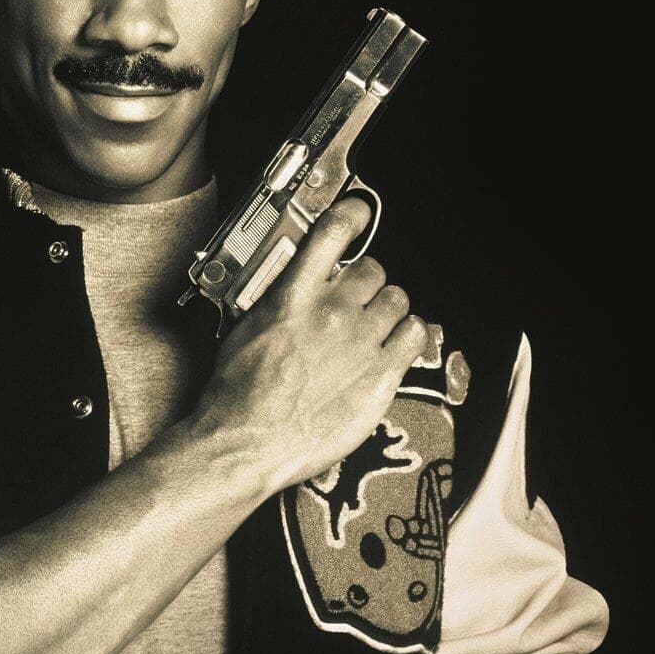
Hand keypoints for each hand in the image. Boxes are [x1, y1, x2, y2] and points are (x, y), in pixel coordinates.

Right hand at [191, 198, 432, 495]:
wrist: (246, 441)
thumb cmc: (238, 395)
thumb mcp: (248, 329)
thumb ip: (280, 302)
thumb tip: (296, 290)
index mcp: (294, 296)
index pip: (332, 233)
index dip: (352, 214)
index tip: (359, 212)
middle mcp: (331, 312)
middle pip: (373, 270)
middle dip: (367, 283)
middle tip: (358, 302)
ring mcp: (359, 342)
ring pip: (397, 300)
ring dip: (388, 310)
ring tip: (376, 328)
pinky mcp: (381, 373)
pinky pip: (415, 335)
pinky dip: (410, 334)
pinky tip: (398, 344)